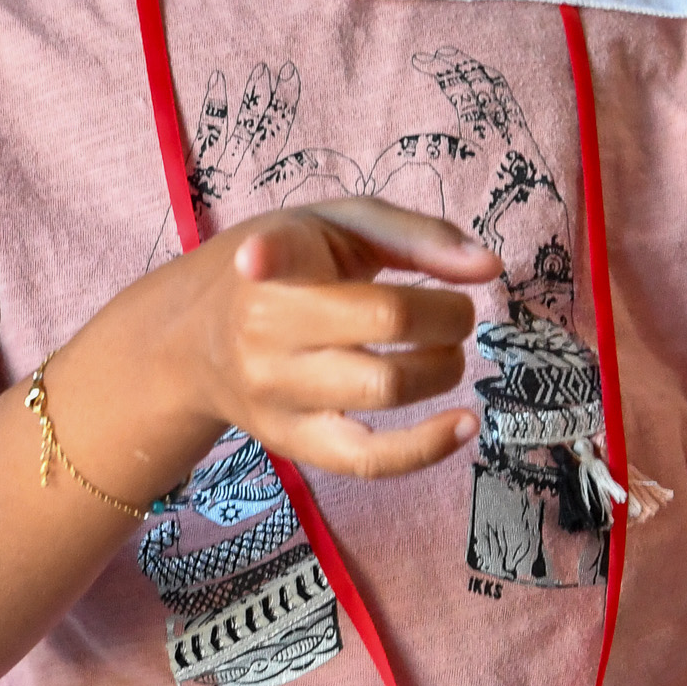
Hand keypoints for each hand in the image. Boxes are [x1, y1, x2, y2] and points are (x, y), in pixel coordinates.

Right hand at [177, 195, 500, 482]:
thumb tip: (489, 268)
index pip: (275, 256)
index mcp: (273, 259)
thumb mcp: (337, 226)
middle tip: (453, 312)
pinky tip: (465, 425)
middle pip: (381, 320)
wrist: (197, 342)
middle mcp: (264, 328)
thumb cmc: (288, 267)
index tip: (255, 257)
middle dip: (448, 316)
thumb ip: (416, 236)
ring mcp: (275, 392)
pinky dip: (427, 447)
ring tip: (446, 352)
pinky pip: (367, 459)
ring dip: (444, 368)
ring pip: (385, 389)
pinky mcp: (290, 442)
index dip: (267, 256)